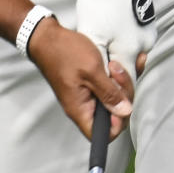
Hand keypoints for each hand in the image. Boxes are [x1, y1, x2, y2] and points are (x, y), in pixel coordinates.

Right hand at [27, 17, 133, 138]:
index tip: (123, 102)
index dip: (119, 123)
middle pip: (113, 115)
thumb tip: (125, 111)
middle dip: (123, 95)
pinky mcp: (90, 86)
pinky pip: (109, 88)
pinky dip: (118, 77)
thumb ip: (109, 93)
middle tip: (118, 73)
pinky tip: (120, 64)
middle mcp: (84, 107)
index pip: (103, 134)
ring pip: (114, 100)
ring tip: (115, 64)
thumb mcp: (91, 71)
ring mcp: (88, 96)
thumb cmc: (63, 52)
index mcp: (80, 110)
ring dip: (121, 83)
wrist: (48, 38)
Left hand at [75, 0, 155, 83]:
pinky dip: (121, 44)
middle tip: (95, 60)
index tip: (99, 88)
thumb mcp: (93, 37)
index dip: (113, 93)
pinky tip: (110, 33)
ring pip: (130, 57)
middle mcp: (143, 47)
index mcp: (130, 53)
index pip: (126, 87)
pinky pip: (134, 43)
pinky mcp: (146, 26)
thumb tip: (105, 89)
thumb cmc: (102, 1)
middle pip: (128, 72)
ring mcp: (147, 35)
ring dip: (115, 57)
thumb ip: (100, 67)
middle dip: (112, 73)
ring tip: (100, 43)